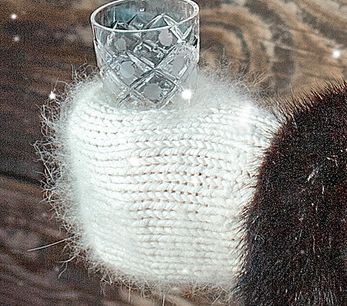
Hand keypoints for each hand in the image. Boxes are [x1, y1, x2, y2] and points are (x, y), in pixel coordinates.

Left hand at [50, 68, 280, 289]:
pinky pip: (115, 226)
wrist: (259, 207)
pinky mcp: (122, 256)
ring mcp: (105, 225)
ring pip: (100, 191)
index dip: (109, 100)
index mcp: (103, 136)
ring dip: (121, 180)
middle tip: (148, 138)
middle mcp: (94, 184)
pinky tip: (164, 204)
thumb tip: (150, 91)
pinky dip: (132, 214)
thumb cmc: (230, 142)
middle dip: (114, 142)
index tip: (127, 100)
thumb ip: (158, 94)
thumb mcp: (192, 95)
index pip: (86, 109)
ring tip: (163, 175)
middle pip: (90, 152)